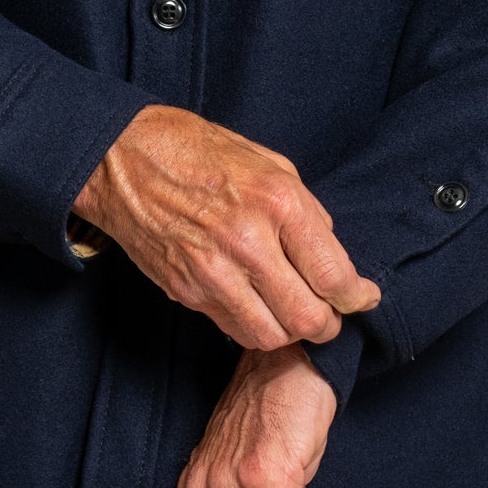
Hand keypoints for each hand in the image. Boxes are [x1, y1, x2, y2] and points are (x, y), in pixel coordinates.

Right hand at [72, 104, 380, 348]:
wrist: (125, 158)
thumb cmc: (200, 152)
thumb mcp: (270, 163)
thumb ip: (305, 212)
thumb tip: (332, 256)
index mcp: (277, 202)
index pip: (334, 275)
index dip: (357, 297)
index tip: (362, 298)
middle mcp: (247, 241)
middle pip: (307, 318)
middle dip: (327, 324)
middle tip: (329, 314)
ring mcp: (213, 271)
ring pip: (271, 335)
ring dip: (289, 331)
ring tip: (291, 312)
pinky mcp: (186, 290)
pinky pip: (233, 328)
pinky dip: (253, 326)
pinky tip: (256, 304)